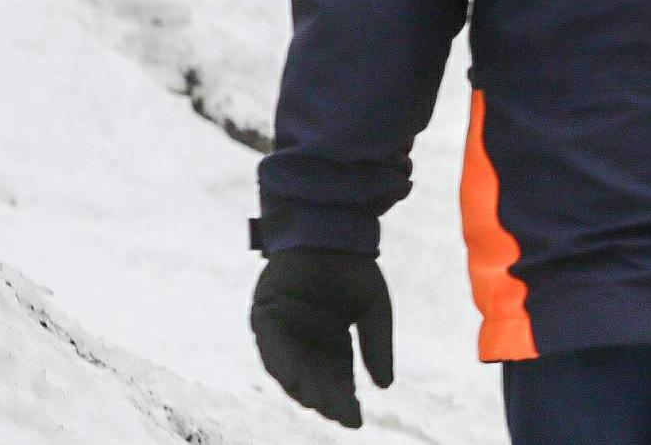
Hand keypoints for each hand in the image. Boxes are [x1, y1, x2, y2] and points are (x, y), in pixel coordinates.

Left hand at [251, 249, 392, 427]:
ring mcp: (283, 331)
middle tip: (337, 414)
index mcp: (332, 343)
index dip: (344, 401)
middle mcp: (306, 342)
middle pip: (313, 380)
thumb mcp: (374, 311)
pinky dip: (282, 364)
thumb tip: (385, 386)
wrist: (331, 230)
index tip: (355, 420)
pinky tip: (295, 380)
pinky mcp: (265, 316)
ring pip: (289, 369)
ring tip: (316, 403)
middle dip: (324, 399)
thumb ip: (376, 346)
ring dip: (301, 387)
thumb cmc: (353, 267)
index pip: (337, 380)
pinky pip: (270, 346)